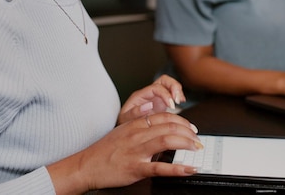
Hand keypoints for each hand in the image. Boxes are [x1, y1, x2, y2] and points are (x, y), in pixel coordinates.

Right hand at [49, 112, 200, 192]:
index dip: (182, 121)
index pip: (164, 116)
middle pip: (170, 125)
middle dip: (189, 131)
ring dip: (187, 143)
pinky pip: (161, 168)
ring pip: (168, 140)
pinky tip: (189, 169)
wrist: (86, 165)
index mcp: (135, 124)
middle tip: (198, 139)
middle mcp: (137, 134)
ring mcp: (137, 151)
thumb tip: (159, 128)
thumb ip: (140, 128)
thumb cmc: (104, 151)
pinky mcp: (136, 168)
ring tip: (197, 148)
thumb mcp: (122, 132)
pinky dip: (179, 168)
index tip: (191, 127)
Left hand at [118, 74, 185, 124]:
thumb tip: (148, 105)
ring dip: (178, 90)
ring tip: (181, 100)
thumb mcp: (126, 119)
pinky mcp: (162, 102)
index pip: (156, 88)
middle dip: (174, 87)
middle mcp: (149, 93)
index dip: (165, 94)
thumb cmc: (125, 123)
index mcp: (140, 96)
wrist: (126, 129)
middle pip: (164, 80)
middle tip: (178, 99)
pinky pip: (172, 93)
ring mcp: (156, 97)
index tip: (171, 105)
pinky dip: (179, 95)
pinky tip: (181, 102)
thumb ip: (134, 113)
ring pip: (169, 84)